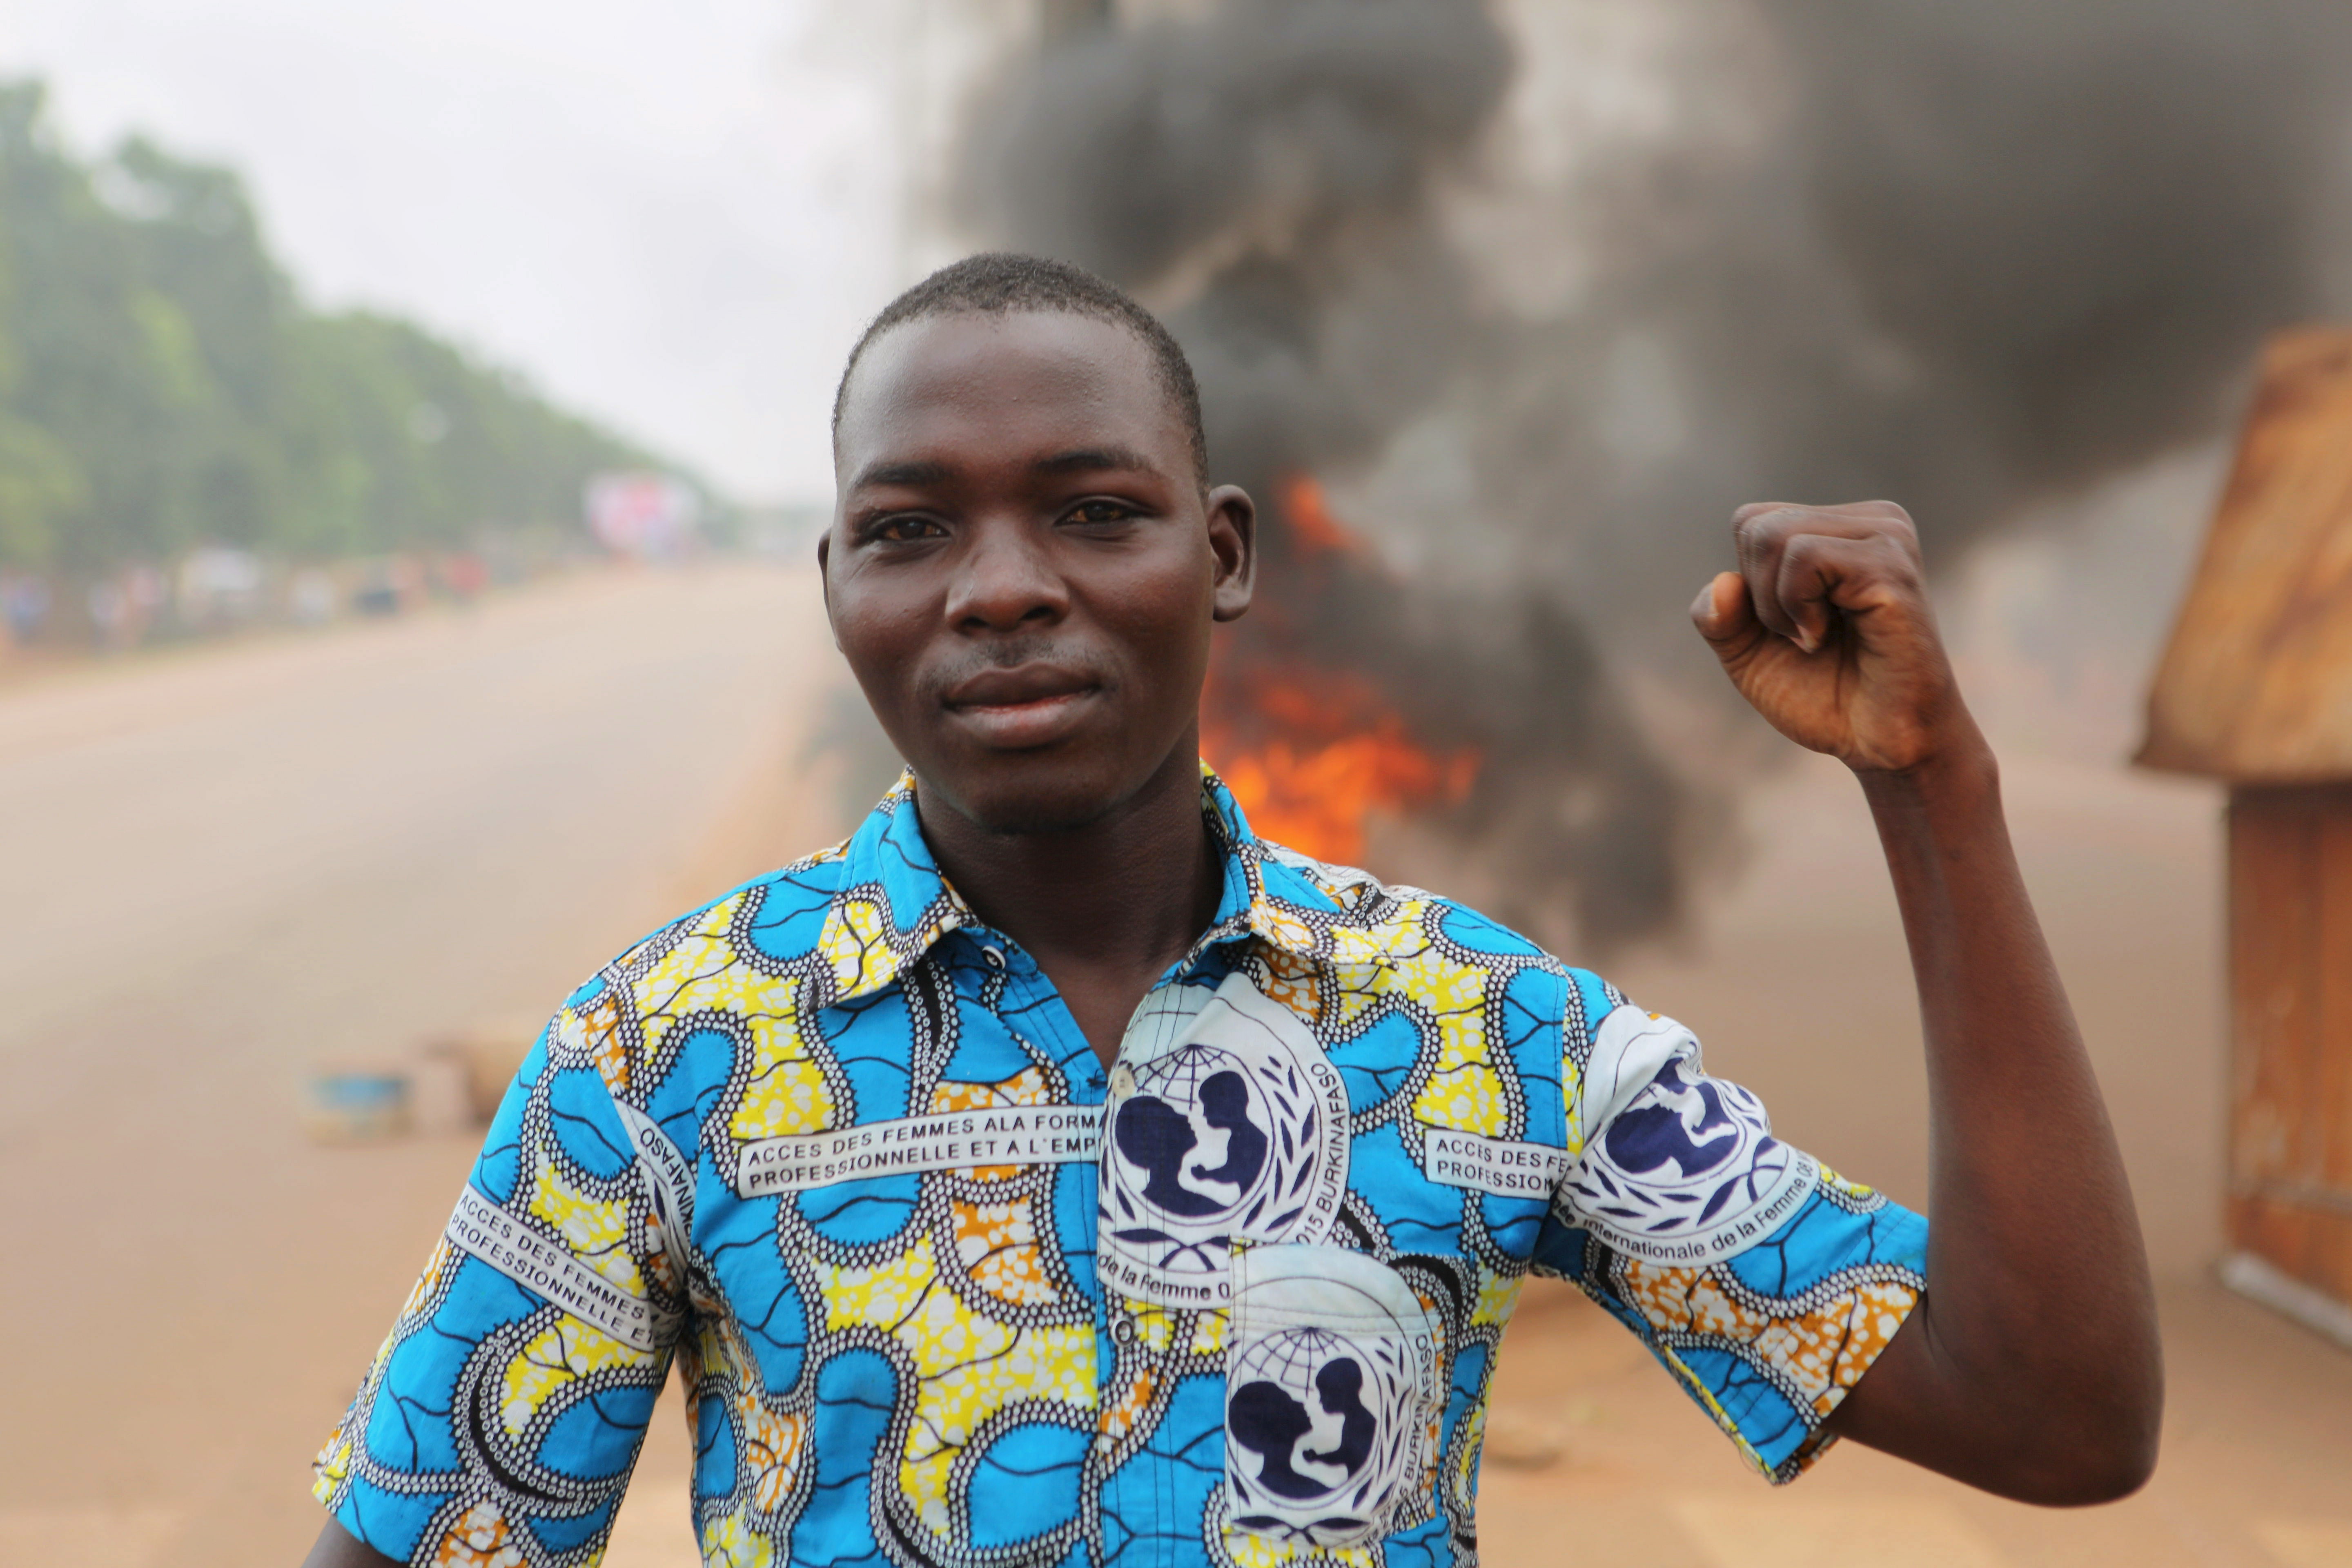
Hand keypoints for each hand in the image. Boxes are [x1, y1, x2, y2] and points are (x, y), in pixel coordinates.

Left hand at [1690, 500, 1976, 774]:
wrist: (1882, 744)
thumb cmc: (1824, 695)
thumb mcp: (1748, 652)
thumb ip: (1718, 616)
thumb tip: (1723, 582)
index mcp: (1842, 528)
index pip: (1753, 521)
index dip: (1750, 584)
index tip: (1790, 626)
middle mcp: (1872, 521)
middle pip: (1758, 526)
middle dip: (1760, 597)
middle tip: (1804, 637)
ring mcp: (1887, 537)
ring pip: (1776, 537)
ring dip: (1778, 607)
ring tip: (1816, 640)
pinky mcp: (1890, 565)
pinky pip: (1805, 558)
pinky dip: (1797, 609)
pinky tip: (1823, 638)